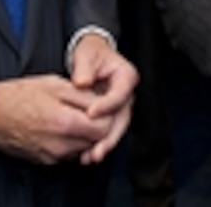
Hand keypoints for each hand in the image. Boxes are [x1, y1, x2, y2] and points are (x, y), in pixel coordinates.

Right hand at [0, 75, 113, 164]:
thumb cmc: (19, 95)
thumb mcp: (55, 85)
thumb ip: (83, 96)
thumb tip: (102, 103)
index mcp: (65, 122)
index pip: (104, 129)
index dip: (107, 116)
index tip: (102, 106)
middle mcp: (60, 145)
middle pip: (96, 141)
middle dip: (97, 125)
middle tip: (89, 109)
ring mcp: (52, 155)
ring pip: (83, 148)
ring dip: (84, 134)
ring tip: (72, 115)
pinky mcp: (45, 160)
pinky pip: (68, 153)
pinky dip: (70, 141)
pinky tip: (60, 126)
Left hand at [70, 33, 138, 163]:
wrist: (92, 55)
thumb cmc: (91, 52)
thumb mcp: (86, 55)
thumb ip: (84, 69)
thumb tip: (82, 83)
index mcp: (126, 76)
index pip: (119, 95)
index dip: (106, 106)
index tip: (90, 113)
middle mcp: (127, 93)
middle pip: (123, 118)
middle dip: (109, 136)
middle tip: (97, 150)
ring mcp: (120, 104)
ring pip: (117, 128)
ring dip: (105, 144)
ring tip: (91, 157)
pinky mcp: (112, 113)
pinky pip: (108, 129)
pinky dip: (99, 142)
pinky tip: (88, 153)